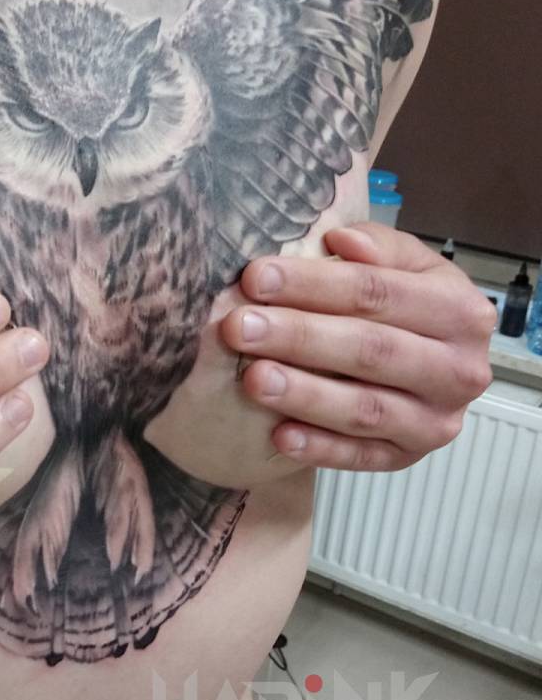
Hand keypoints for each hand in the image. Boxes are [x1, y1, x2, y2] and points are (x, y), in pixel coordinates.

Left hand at [220, 222, 496, 471]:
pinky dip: (319, 448)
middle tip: (239, 327)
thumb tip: (341, 240)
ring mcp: (436, 421)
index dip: (314, 284)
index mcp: (460, 311)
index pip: (379, 293)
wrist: (433, 360)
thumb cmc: (404, 303)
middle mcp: (459, 370)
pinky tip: (278, 435)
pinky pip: (360, 457)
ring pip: (366, 409)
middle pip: (371, 350)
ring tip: (253, 379)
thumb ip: (379, 247)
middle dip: (299, 337)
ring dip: (305, 394)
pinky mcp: (408, 458)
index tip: (255, 277)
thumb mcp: (406, 265)